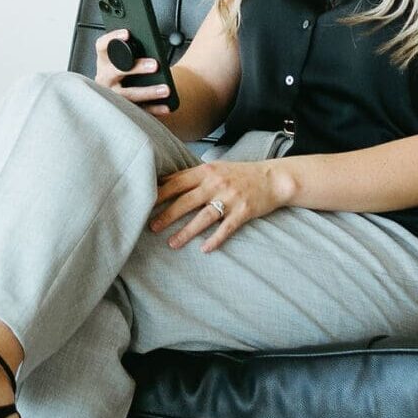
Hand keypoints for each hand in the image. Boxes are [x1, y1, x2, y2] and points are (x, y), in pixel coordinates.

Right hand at [92, 29, 170, 117]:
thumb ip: (134, 50)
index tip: (128, 33)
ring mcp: (111, 95)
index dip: (112, 38)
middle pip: (115, 71)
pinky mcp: (122, 110)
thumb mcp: (127, 57)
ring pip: (127, 95)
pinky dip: (153, 110)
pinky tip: (166, 107)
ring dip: (148, 92)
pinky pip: (138, 110)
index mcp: (104, 61)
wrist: (127, 91)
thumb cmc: (129, 69)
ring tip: (165, 89)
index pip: (102, 46)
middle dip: (135, 68)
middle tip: (155, 65)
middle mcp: (104, 78)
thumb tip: (152, 43)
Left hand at [149, 160, 281, 252]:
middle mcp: (216, 183)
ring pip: (204, 216)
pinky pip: (227, 228)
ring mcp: (230, 197)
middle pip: (186, 200)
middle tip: (151, 227)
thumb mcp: (216, 169)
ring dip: (186, 232)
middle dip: (167, 215)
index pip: (177, 182)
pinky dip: (216, 239)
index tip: (143, 203)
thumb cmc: (240, 174)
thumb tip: (164, 182)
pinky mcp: (244, 211)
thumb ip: (193, 175)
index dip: (159, 194)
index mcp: (206, 171)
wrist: (274, 178)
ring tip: (172, 244)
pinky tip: (204, 249)